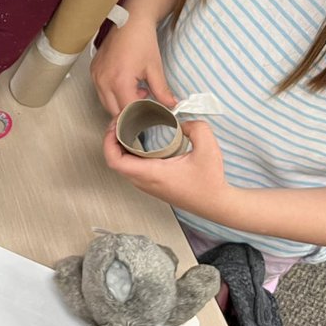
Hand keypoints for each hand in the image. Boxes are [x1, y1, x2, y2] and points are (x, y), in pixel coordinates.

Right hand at [91, 16, 175, 115]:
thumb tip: (170, 106)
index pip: (128, 112)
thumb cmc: (142, 41)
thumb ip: (162, 91)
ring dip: (121, 105)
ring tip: (139, 92)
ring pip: (106, 104)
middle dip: (130, 114)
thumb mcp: (155, 68)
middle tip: (147, 107)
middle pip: (114, 112)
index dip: (141, 117)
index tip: (151, 118)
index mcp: (119, 81)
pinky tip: (128, 85)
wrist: (130, 21)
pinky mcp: (94, 71)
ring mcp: (96, 76)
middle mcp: (103, 81)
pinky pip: (101, 92)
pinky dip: (113, 95)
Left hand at [102, 119, 234, 218]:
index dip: (108, 141)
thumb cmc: (210, 181)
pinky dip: (130, 153)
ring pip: (123, 165)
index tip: (116, 124)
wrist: (217, 204)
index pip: (115, 161)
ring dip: (120, 146)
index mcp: (151, 173)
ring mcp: (147, 185)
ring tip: (128, 128)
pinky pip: (132, 168)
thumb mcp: (208, 148)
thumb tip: (181, 122)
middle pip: (115, 161)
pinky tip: (140, 141)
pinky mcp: (152, 186)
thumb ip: (195, 127)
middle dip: (113, 139)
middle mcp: (144, 181)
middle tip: (121, 121)